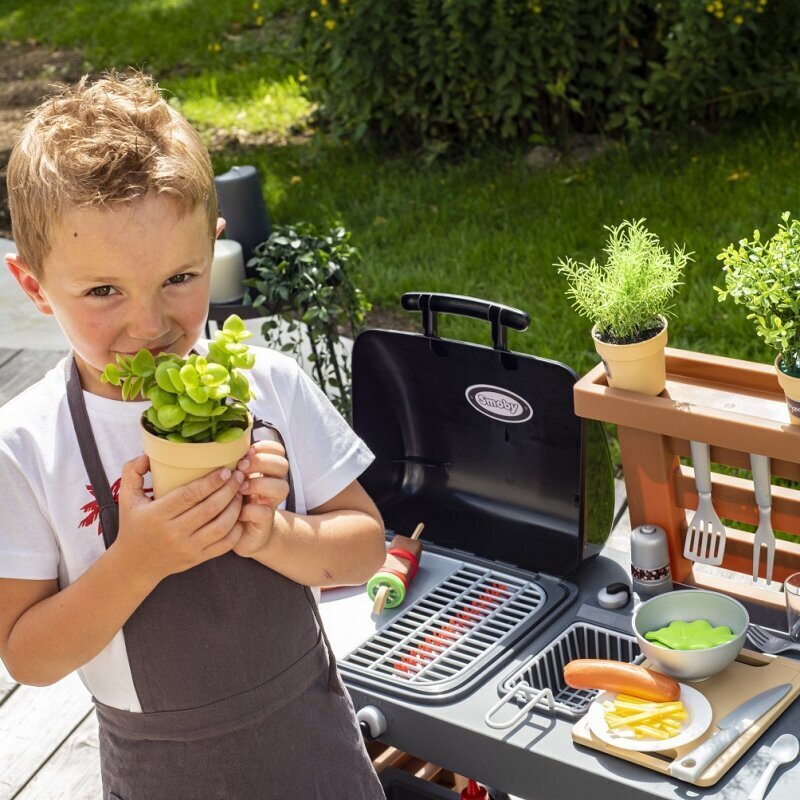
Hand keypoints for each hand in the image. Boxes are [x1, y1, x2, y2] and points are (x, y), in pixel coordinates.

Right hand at [114, 455, 244, 586]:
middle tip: (239, 476)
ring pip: (221, 526)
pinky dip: (236, 530)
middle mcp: (173, 533)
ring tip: (240, 492)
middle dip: (229, 490)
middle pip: (209, 508)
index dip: (211, 482)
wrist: (134, 566)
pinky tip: (240, 515)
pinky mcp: (197, 559)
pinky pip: (224, 545)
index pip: (189, 495)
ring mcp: (188, 548)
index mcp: (157, 515)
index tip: (225, 470)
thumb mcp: (126, 498)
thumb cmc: (133, 527)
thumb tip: (147, 454)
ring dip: (235, 507)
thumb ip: (132, 471)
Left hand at [232, 441, 289, 556]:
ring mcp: (271, 503)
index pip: (278, 450)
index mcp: (266, 471)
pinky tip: (237, 511)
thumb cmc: (231, 502)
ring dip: (259, 484)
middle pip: (283, 465)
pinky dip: (249, 510)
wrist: (239, 535)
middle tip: (240, 468)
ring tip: (240, 488)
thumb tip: (217, 444)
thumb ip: (231, 464)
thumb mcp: (231, 479)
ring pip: (281, 487)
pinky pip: (264, 512)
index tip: (246, 451)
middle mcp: (273, 485)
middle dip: (261, 462)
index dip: (265, 447)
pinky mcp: (265, 523)